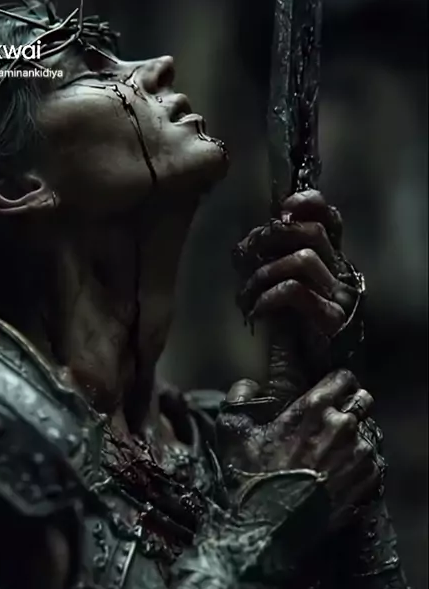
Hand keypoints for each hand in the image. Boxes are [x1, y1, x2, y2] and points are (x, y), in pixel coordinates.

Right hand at [216, 369, 382, 530]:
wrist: (269, 528)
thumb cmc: (251, 478)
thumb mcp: (232, 433)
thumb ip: (239, 398)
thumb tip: (249, 386)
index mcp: (314, 407)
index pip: (343, 377)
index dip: (336, 384)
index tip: (328, 394)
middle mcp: (343, 426)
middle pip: (363, 401)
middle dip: (350, 407)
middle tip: (330, 424)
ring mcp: (359, 454)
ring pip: (367, 434)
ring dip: (353, 440)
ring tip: (330, 456)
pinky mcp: (367, 480)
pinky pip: (372, 463)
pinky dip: (359, 466)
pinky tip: (337, 476)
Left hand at [234, 189, 360, 343]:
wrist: (313, 383)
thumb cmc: (294, 338)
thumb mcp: (280, 293)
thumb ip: (274, 266)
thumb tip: (248, 243)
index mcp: (331, 263)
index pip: (329, 219)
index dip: (307, 205)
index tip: (281, 211)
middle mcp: (341, 275)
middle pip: (311, 232)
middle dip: (270, 238)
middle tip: (245, 256)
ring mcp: (340, 298)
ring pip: (302, 258)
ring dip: (264, 273)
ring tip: (247, 296)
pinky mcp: (332, 320)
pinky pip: (295, 291)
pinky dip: (268, 296)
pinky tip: (256, 312)